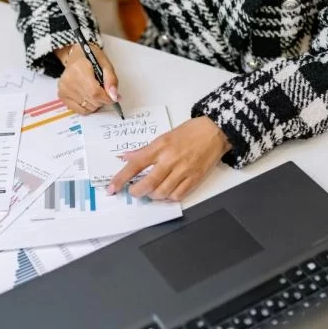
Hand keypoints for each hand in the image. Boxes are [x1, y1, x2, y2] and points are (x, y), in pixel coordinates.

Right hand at [56, 43, 119, 114]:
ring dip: (96, 103)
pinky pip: (80, 110)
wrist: (76, 55)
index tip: (113, 97)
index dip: (107, 98)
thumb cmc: (90, 58)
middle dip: (103, 99)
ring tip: (94, 90)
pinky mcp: (62, 96)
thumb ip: (111, 80)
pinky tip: (88, 96)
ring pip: (88, 107)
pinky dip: (88, 106)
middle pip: (92, 101)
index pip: (94, 92)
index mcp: (79, 69)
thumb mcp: (105, 64)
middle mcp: (68, 81)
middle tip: (103, 89)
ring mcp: (64, 89)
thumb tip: (114, 96)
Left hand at [109, 117, 231, 201]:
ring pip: (162, 192)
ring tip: (151, 192)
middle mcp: (170, 159)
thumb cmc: (189, 132)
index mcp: (160, 146)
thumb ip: (145, 150)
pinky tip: (167, 193)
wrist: (215, 131)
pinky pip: (178, 195)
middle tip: (134, 192)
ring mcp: (184, 170)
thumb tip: (126, 157)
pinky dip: (169, 197)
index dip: (121, 178)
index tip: (112, 188)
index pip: (135, 164)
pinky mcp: (195, 178)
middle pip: (148, 183)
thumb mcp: (163, 136)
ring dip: (153, 196)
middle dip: (137, 192)